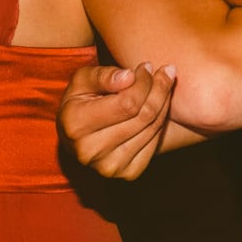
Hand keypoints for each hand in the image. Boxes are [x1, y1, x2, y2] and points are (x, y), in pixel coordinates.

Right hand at [58, 62, 176, 179]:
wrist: (81, 135)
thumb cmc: (82, 100)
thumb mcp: (83, 80)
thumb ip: (103, 75)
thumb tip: (129, 77)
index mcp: (75, 125)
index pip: (127, 102)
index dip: (144, 82)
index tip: (147, 67)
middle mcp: (90, 151)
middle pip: (143, 115)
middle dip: (159, 89)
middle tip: (166, 71)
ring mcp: (110, 166)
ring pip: (152, 128)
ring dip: (164, 102)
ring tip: (164, 83)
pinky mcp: (128, 174)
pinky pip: (155, 142)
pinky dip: (161, 121)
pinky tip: (158, 106)